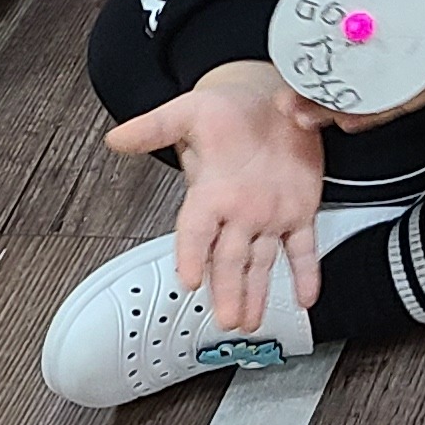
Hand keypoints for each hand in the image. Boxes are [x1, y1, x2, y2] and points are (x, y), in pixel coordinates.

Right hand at [103, 60, 327, 332]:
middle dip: (227, 291)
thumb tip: (117, 138)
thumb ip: (156, 126)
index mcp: (211, 192)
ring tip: (250, 321)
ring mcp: (267, 215)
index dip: (190, 255)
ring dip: (256, 292)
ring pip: (260, 262)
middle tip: (225, 320)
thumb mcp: (191, 111)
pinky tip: (306, 297)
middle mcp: (237, 211)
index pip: (195, 230)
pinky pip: (302, 248)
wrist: (269, 103)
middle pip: (228, 258)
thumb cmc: (227, 111)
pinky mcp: (298, 211)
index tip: (189, 279)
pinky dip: (306, 273)